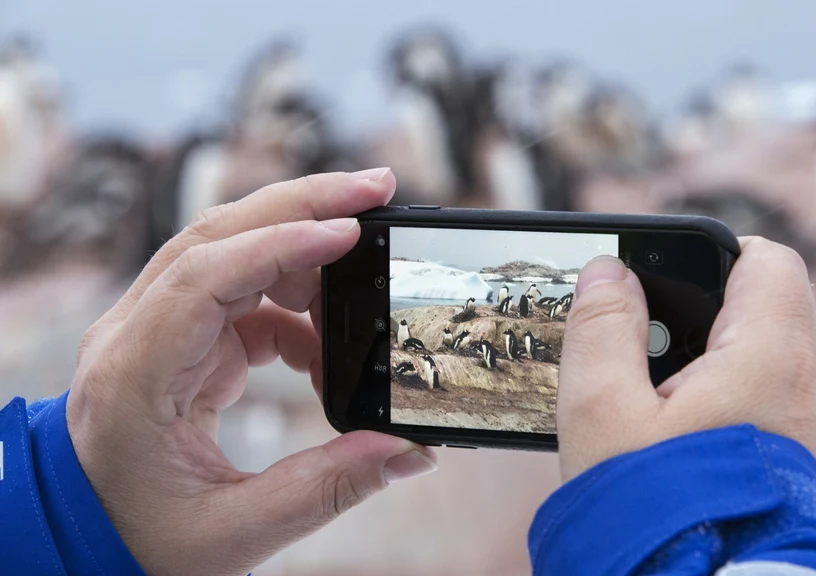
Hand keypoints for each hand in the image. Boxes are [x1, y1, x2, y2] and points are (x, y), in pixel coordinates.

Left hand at [67, 169, 437, 575]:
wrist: (79, 538)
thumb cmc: (137, 540)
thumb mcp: (236, 531)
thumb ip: (327, 488)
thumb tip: (408, 448)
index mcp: (132, 377)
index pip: (203, 277)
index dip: (279, 245)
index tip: (350, 231)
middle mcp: (135, 336)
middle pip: (217, 236)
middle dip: (301, 203)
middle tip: (378, 188)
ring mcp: (154, 330)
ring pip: (230, 251)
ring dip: (301, 240)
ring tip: (367, 259)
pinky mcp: (178, 340)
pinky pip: (242, 295)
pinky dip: (295, 309)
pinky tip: (326, 351)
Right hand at [556, 237, 815, 489]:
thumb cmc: (656, 515)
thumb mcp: (602, 411)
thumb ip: (602, 326)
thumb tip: (608, 272)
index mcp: (773, 359)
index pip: (769, 262)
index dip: (717, 255)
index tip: (669, 279)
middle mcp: (814, 393)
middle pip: (762, 318)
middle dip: (699, 327)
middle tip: (643, 363)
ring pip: (766, 371)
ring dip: (714, 377)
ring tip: (657, 419)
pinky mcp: (813, 473)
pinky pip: (774, 417)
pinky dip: (733, 418)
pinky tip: (685, 453)